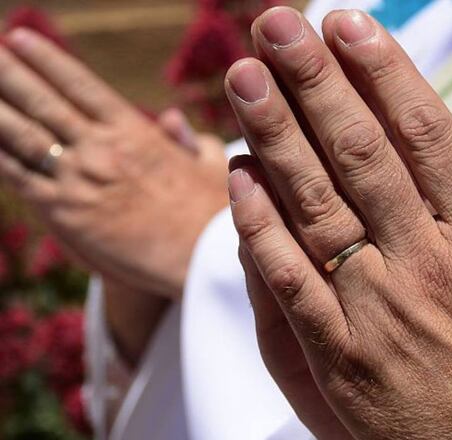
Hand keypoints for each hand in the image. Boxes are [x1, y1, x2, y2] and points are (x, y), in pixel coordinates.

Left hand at [0, 29, 227, 297]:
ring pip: (22, 136)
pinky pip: (18, 177)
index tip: (19, 39)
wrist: (200, 261)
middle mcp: (101, 149)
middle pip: (43, 103)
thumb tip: (171, 119)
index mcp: (135, 132)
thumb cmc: (211, 214)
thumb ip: (185, 139)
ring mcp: (78, 180)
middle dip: (8, 75)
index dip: (47, 59)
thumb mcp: (208, 165)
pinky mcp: (64, 214)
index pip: (81, 85)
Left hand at [228, 8, 451, 438]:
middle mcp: (427, 265)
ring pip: (313, 208)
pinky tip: (241, 181)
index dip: (381, 70)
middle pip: (357, 154)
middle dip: (311, 81)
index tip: (347, 25)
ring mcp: (378, 315)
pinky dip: (258, 229)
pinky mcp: (343, 366)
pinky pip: (289, 286)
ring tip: (243, 80)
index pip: (425, 132)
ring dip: (274, 136)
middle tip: (274, 26)